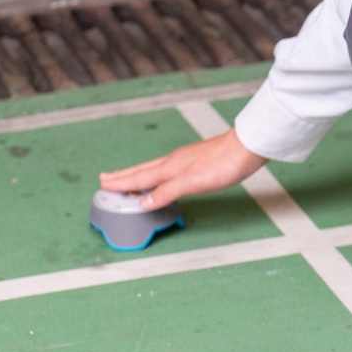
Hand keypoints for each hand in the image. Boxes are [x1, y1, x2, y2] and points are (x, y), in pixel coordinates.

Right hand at [98, 130, 265, 209]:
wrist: (246, 149)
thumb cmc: (222, 164)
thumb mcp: (191, 183)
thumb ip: (166, 192)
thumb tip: (143, 202)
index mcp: (169, 167)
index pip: (139, 178)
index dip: (121, 184)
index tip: (104, 186)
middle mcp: (173, 161)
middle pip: (142, 171)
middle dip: (123, 176)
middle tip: (106, 178)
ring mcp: (184, 160)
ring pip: (153, 169)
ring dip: (137, 175)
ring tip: (126, 177)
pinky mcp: (195, 161)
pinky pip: (166, 169)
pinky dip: (155, 175)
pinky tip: (161, 176)